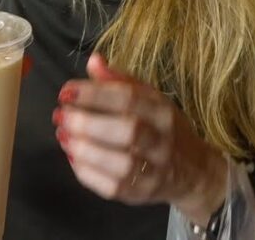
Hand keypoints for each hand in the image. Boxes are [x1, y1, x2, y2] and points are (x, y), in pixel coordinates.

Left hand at [55, 54, 226, 223]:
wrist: (193, 171)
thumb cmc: (162, 128)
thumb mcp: (149, 98)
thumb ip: (119, 81)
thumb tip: (93, 61)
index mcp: (162, 111)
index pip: (129, 98)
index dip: (94, 94)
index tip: (66, 91)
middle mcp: (162, 141)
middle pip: (128, 131)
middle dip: (87, 122)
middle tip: (61, 115)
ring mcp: (153, 171)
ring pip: (120, 164)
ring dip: (84, 149)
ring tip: (63, 135)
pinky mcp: (140, 194)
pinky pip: (111, 187)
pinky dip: (87, 171)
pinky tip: (73, 156)